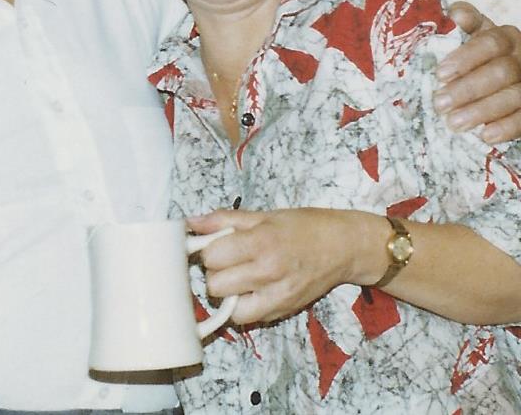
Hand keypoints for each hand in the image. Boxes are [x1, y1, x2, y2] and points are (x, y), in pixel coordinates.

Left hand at [188, 208, 379, 324]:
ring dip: (228, 294)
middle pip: (215, 285)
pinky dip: (244, 307)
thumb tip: (191, 223)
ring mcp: (277, 296)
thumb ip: (223, 220)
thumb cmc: (304, 227)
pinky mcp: (284, 311)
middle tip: (228, 261)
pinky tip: (252, 290)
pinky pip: (249, 318)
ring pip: (229, 309)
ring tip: (239, 277)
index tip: (216, 245)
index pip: (212, 257)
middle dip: (215, 272)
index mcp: (260, 242)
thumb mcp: (263, 215)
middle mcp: (268, 272)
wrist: (344, 247)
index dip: (209, 250)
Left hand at [437, 2, 520, 142]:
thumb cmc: (478, 56)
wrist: (505, 76)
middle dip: (468, 89)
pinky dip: (507, 127)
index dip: (467, 57)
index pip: (491, 42)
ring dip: (482, 111)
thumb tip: (456, 14)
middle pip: (502, 72)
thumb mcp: (471, 37)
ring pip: (514, 96)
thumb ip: (464, 25)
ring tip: (454, 123)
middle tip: (439, 103)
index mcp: (506, 37)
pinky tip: (486, 136)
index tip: (440, 73)